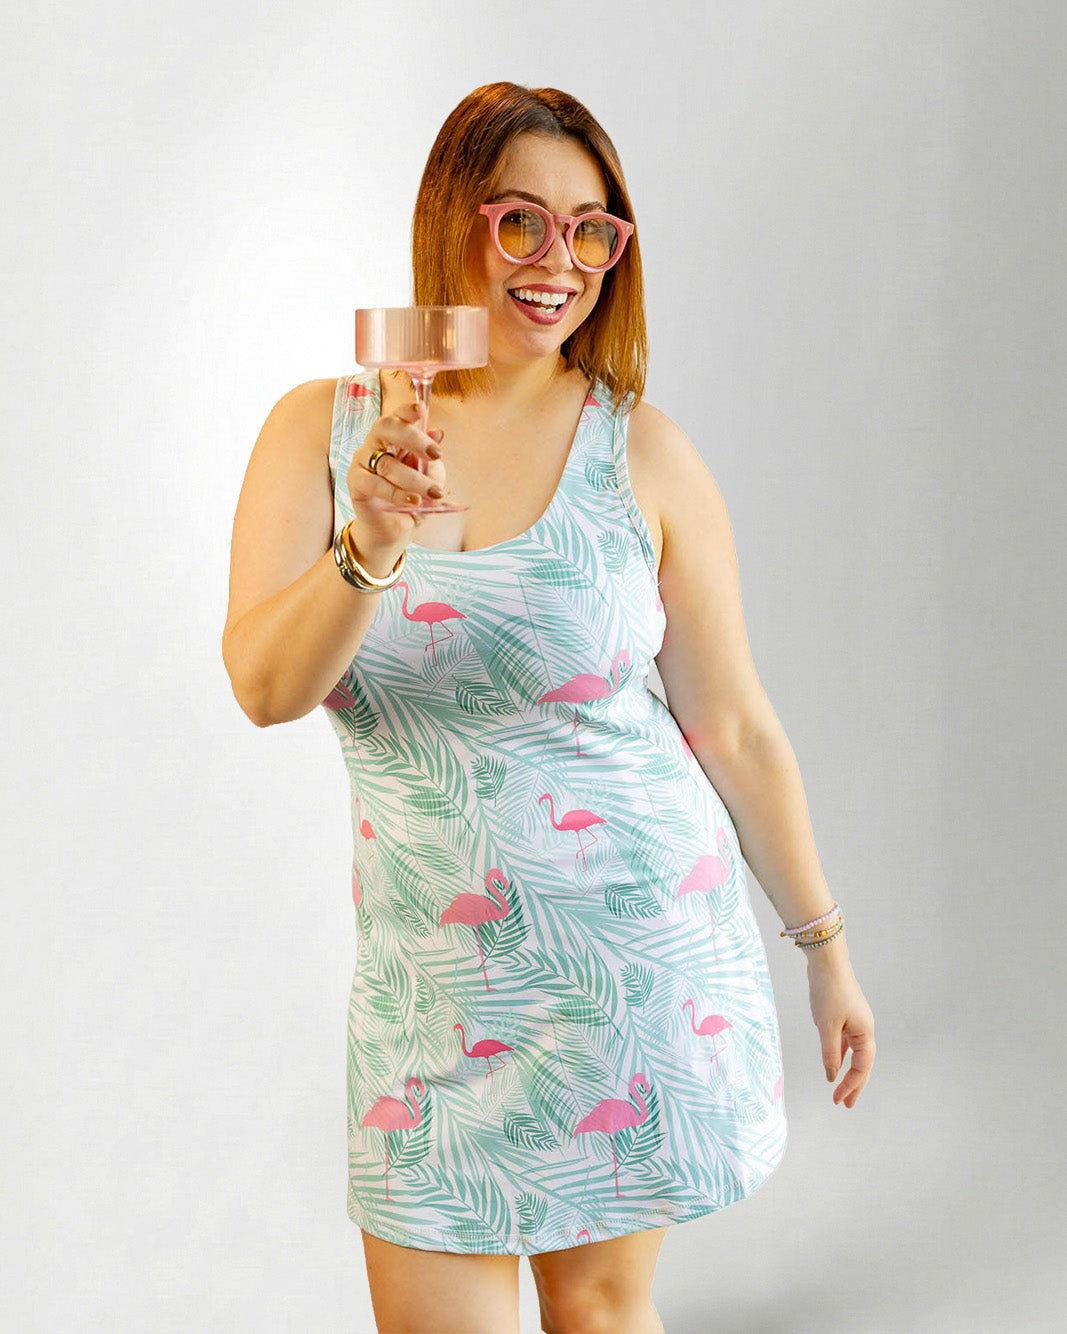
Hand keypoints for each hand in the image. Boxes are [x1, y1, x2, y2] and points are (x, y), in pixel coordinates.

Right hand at [345, 399, 446, 556]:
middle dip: (413, 438)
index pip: (397, 415)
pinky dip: (397, 494)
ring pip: (386, 463)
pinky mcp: (356, 482)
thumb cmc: (413, 495)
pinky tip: (414, 502)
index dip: (407, 409)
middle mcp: (375, 443)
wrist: (395, 526)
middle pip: (385, 427)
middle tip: (436, 454)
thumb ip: (431, 455)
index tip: (422, 409)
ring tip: (434, 492)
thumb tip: (438, 432)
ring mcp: (362, 461)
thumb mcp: (430, 474)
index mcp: (394, 435)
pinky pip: (374, 484)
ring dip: (414, 479)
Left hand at [807, 959, 874, 1107]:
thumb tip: (831, 1076)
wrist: (826, 962)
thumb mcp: (827, 1027)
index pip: (862, 1067)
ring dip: (846, 1071)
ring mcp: (854, 1021)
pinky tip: (833, 1064)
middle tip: (846, 1104)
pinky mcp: (843, 1015)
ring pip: (852, 1053)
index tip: (838, 1100)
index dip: (851, 1085)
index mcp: (865, 1032)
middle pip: (861, 1063)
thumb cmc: (828, 992)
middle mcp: (863, 1028)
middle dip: (854, 1084)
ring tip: (839, 1089)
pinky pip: (844, 1041)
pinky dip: (839, 1054)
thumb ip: (829, 1053)